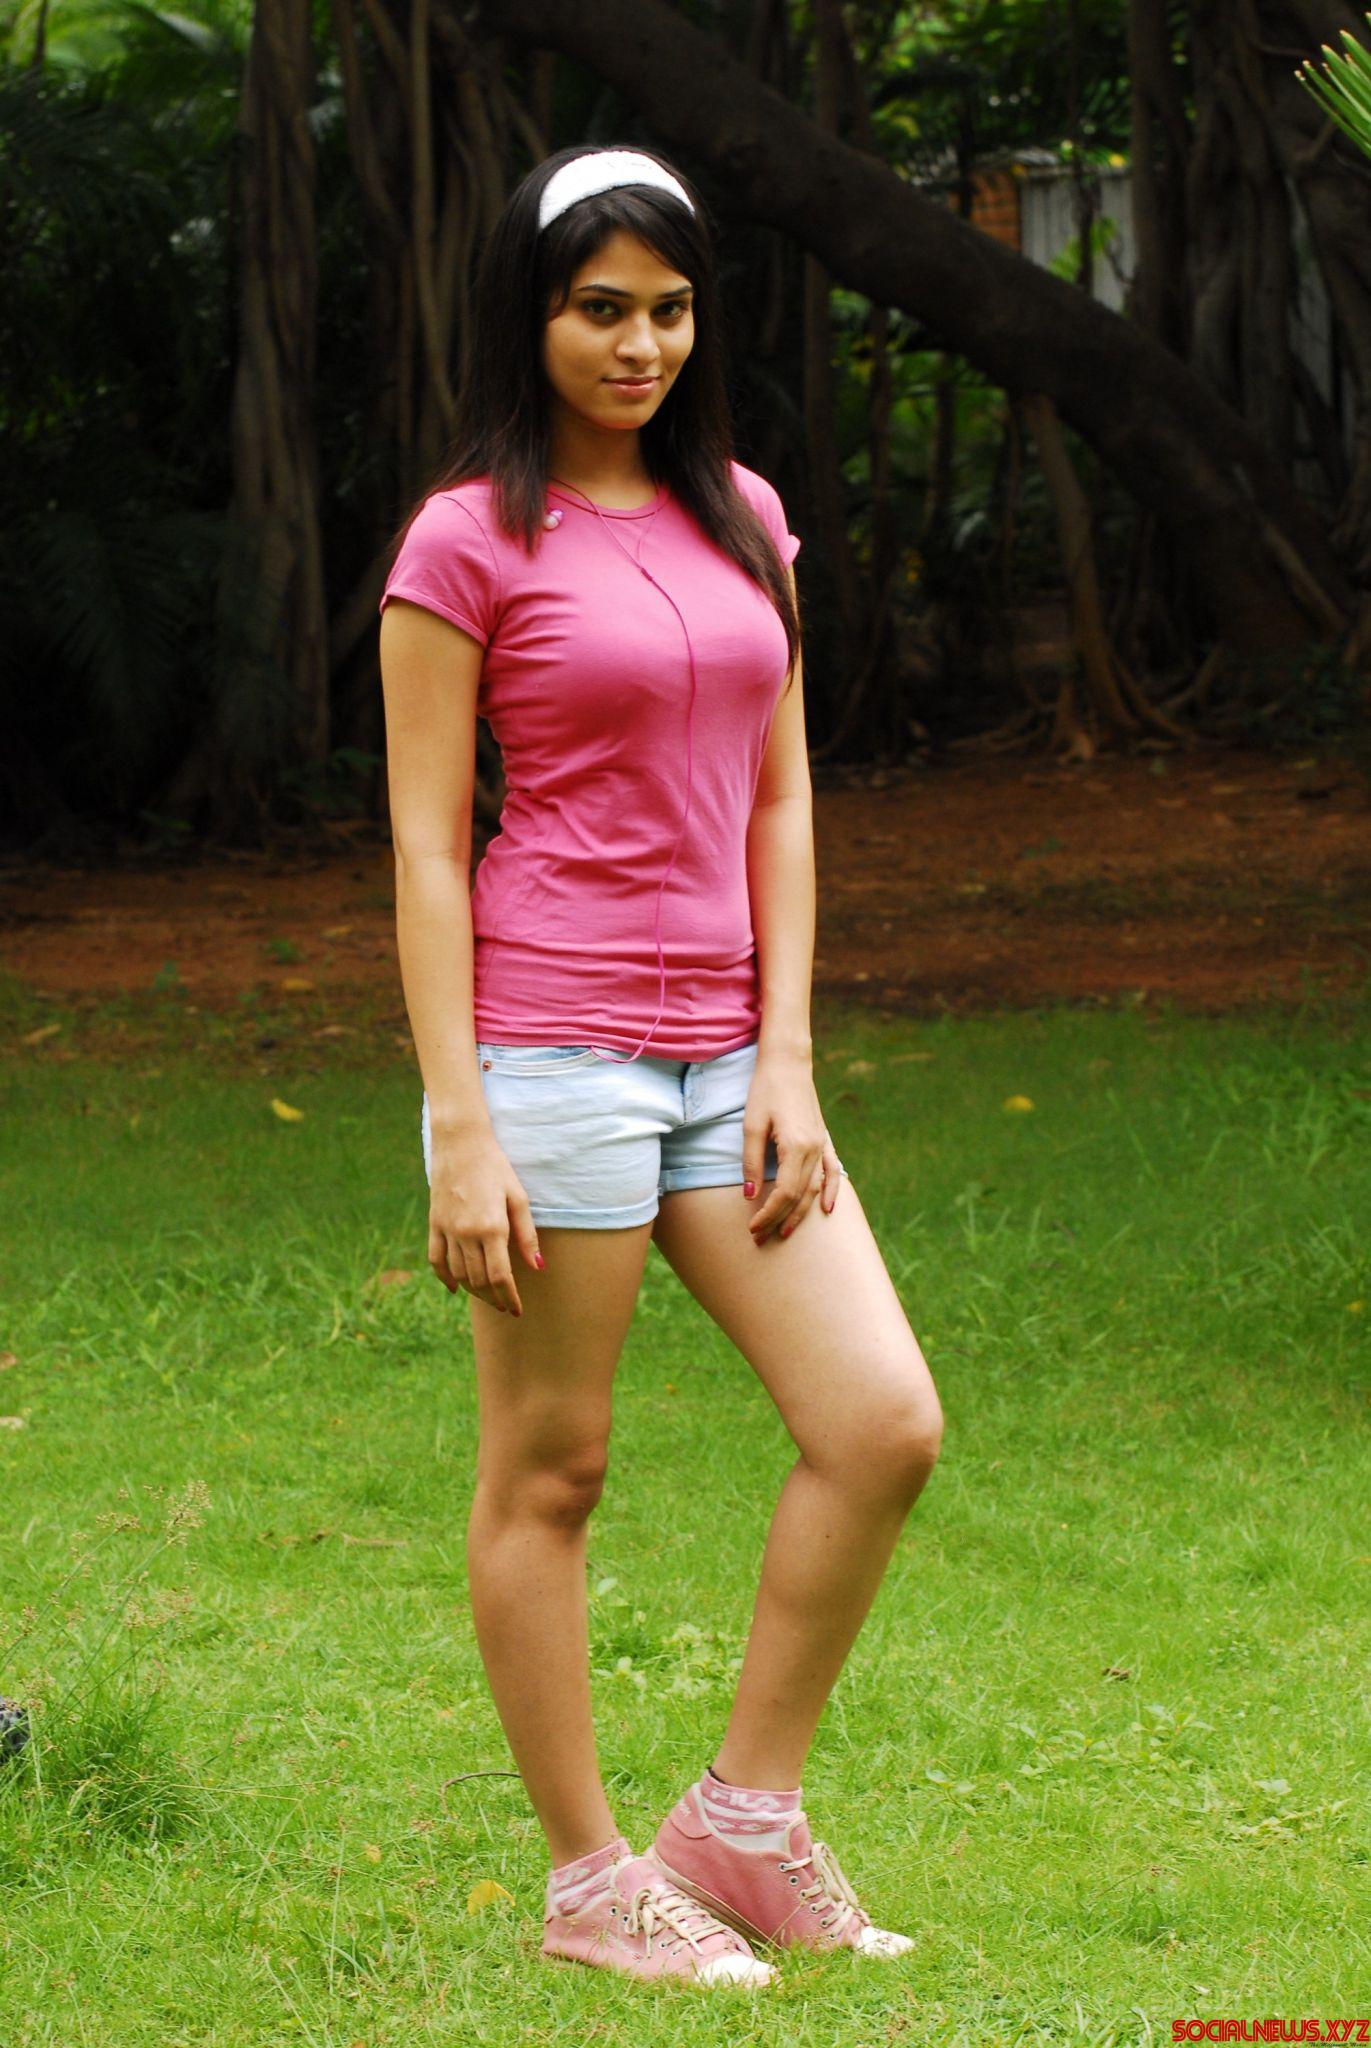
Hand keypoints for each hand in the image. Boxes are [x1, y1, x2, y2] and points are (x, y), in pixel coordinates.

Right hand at [428, 1129, 543, 1315]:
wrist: (460, 1143)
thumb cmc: (496, 1167)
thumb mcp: (518, 1197)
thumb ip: (527, 1235)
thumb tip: (538, 1267)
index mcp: (492, 1227)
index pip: (500, 1276)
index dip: (509, 1297)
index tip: (517, 1310)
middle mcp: (467, 1233)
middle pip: (479, 1280)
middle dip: (494, 1298)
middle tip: (505, 1306)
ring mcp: (447, 1230)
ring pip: (459, 1274)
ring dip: (474, 1291)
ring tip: (488, 1296)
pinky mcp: (434, 1224)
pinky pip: (436, 1260)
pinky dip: (445, 1278)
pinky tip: (456, 1288)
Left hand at [742, 1050, 842, 1243]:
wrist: (788, 1063)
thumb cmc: (765, 1090)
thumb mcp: (751, 1125)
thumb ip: (751, 1161)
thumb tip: (750, 1195)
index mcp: (795, 1146)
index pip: (783, 1193)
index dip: (768, 1214)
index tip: (753, 1228)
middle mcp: (814, 1149)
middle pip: (799, 1196)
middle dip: (780, 1219)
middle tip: (761, 1238)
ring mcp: (822, 1144)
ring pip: (815, 1188)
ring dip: (801, 1212)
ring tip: (786, 1231)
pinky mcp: (824, 1139)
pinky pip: (832, 1171)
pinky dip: (832, 1191)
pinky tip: (828, 1209)